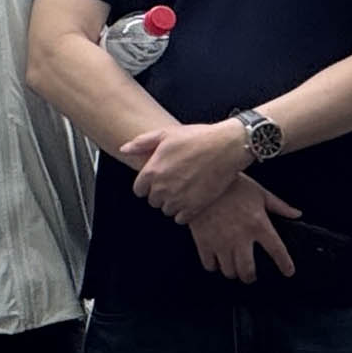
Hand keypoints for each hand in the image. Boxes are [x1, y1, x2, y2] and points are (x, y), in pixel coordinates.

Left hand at [119, 118, 251, 222]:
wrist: (227, 146)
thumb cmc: (198, 138)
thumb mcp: (167, 133)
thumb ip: (142, 143)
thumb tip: (124, 149)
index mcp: (152, 171)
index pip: (139, 190)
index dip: (148, 184)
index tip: (159, 179)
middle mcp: (162, 188)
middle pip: (153, 201)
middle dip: (161, 193)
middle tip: (175, 181)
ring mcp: (178, 199)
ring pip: (166, 210)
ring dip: (173, 203)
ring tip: (185, 189)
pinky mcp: (195, 207)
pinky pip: (181, 218)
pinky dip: (185, 212)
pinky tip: (192, 199)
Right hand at [187, 173, 302, 280]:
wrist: (204, 180)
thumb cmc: (234, 185)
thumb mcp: (260, 193)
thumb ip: (279, 206)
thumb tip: (297, 214)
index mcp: (258, 224)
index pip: (276, 250)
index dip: (285, 264)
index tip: (288, 272)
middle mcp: (241, 236)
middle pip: (248, 270)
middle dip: (250, 277)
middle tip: (250, 275)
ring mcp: (221, 241)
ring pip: (229, 271)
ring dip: (233, 272)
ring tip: (233, 267)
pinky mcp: (204, 242)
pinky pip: (210, 265)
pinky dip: (214, 266)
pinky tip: (217, 260)